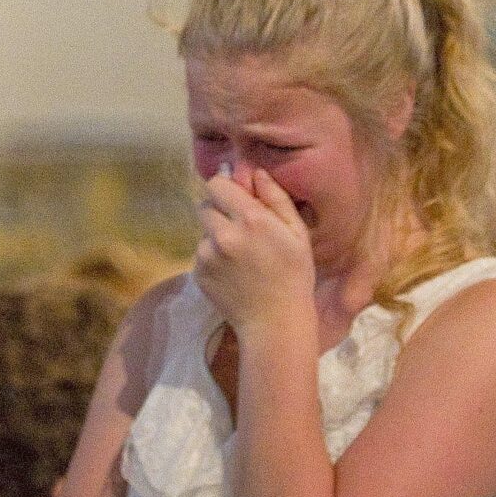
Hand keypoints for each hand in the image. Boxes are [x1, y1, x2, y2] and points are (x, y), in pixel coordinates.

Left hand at [192, 162, 314, 333]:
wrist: (275, 323)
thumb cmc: (294, 276)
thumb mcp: (297, 234)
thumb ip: (276, 198)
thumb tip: (255, 172)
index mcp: (251, 219)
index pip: (216, 184)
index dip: (225, 189)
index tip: (235, 198)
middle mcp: (224, 233)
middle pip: (205, 205)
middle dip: (219, 212)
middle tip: (240, 230)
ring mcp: (207, 254)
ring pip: (204, 231)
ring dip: (216, 236)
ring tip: (241, 258)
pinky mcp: (198, 272)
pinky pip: (201, 253)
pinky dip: (212, 258)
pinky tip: (233, 273)